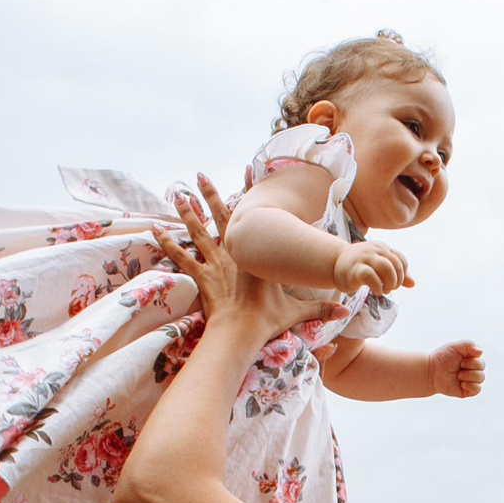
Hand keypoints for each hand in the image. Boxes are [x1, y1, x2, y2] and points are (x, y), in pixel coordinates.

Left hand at [153, 179, 334, 343]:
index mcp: (257, 254)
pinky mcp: (202, 277)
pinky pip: (182, 257)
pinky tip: (156, 230)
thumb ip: (320, 309)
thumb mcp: (297, 312)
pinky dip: (168, 244)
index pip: (253, 217)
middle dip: (210, 194)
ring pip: (198, 232)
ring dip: (187, 213)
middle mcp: (235, 253)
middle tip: (201, 175)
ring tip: (177, 195)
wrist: (241, 332)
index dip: (249, 192)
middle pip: (221, 217)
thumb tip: (347, 312)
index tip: (247, 171)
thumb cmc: (267, 320)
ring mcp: (216, 264)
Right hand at [333, 239, 410, 295]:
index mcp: (382, 248)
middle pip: (396, 264)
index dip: (402, 274)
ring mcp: (365, 258)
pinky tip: (376, 292)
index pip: (401, 260)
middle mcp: (375, 250)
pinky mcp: (355, 269)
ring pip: (387, 267)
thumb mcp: (379, 267)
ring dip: (390, 282)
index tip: (394, 283)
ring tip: (384, 290)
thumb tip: (413, 284)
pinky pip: (371, 276)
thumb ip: (396, 273)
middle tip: (390, 288)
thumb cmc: (359, 266)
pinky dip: (378, 286)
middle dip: (397, 280)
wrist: (334, 263)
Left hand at [430, 340, 484, 398]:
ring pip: (481, 378)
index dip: (471, 359)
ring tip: (458, 375)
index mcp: (471, 358)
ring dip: (468, 375)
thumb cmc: (442, 358)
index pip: (480, 356)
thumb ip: (468, 345)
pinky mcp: (468, 391)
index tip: (460, 358)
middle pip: (482, 367)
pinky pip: (477, 389)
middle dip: (469, 366)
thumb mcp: (454, 347)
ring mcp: (471, 380)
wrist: (431, 373)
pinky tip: (461, 384)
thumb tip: (481, 352)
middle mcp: (473, 369)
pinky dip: (471, 386)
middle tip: (458, 366)